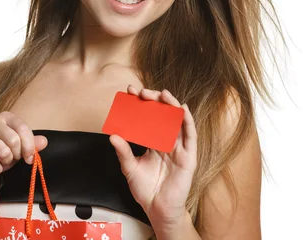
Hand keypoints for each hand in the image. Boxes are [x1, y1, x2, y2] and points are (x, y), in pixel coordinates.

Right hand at [0, 111, 47, 182]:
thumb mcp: (18, 148)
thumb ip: (31, 144)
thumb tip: (44, 141)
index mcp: (6, 117)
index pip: (23, 128)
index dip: (29, 146)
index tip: (30, 158)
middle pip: (14, 140)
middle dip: (16, 155)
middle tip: (11, 159)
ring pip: (3, 151)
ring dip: (6, 163)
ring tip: (1, 162)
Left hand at [109, 85, 197, 226]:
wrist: (157, 210)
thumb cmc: (145, 190)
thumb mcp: (129, 168)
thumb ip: (123, 152)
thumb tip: (112, 136)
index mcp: (154, 142)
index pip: (148, 118)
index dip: (141, 104)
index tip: (129, 92)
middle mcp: (167, 141)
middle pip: (163, 115)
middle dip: (154, 101)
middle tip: (143, 92)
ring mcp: (179, 148)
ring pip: (177, 121)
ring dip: (171, 105)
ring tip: (162, 94)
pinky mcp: (189, 156)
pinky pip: (190, 135)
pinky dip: (187, 121)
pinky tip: (182, 109)